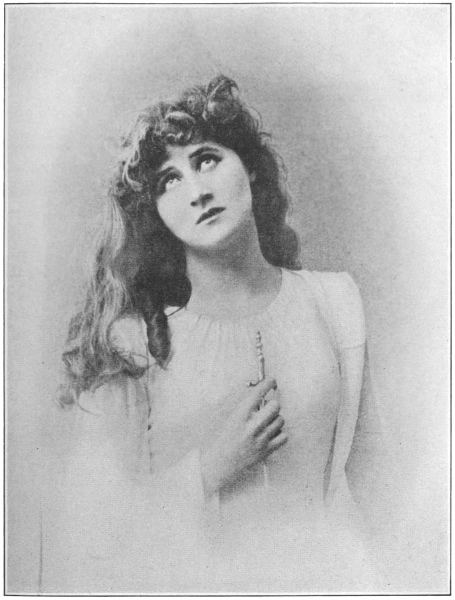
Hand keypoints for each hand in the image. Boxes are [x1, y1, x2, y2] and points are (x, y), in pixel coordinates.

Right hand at [200, 377, 286, 495]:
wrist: (218, 465)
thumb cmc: (220, 440)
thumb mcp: (229, 418)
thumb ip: (245, 407)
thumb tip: (260, 395)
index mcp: (240, 415)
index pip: (258, 393)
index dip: (268, 383)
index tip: (271, 381)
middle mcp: (252, 426)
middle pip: (275, 406)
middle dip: (271, 404)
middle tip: (266, 407)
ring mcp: (261, 440)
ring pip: (281, 420)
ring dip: (275, 418)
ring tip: (265, 422)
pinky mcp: (267, 451)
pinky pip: (284, 436)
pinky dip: (280, 433)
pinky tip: (270, 433)